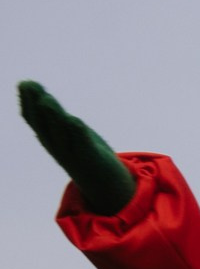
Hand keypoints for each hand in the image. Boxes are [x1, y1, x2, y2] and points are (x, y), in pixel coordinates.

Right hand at [17, 81, 136, 214]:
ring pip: (60, 133)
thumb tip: (34, 90)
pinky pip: (83, 145)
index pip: (32, 119)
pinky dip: (78, 134)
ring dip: (54, 117)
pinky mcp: (91, 159)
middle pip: (43, 124)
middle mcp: (56, 145)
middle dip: (36, 104)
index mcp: (48, 137)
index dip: (26, 101)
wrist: (105, 185)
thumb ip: (53, 113)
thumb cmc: (83, 152)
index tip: (25, 83)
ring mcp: (72, 153)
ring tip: (48, 100)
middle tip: (30, 85)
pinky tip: (74, 121)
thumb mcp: (65, 131)